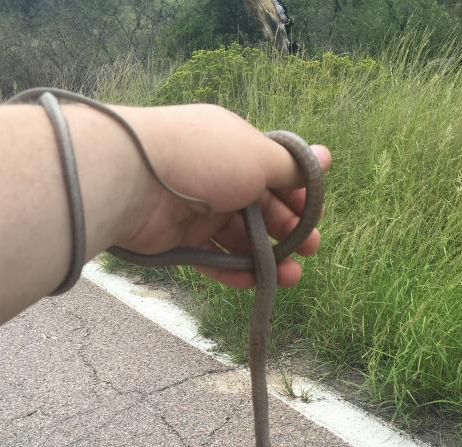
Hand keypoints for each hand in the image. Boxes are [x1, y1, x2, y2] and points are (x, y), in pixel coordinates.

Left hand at [110, 103, 330, 288]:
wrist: (134, 179)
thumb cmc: (204, 159)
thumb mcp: (258, 157)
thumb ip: (291, 167)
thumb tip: (326, 157)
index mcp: (235, 148)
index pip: (274, 173)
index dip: (297, 196)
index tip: (316, 216)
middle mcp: (217, 177)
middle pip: (261, 209)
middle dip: (289, 231)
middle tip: (309, 251)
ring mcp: (197, 210)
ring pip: (240, 238)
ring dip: (267, 258)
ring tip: (291, 278)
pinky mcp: (179, 240)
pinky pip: (213, 259)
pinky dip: (235, 272)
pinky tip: (256, 283)